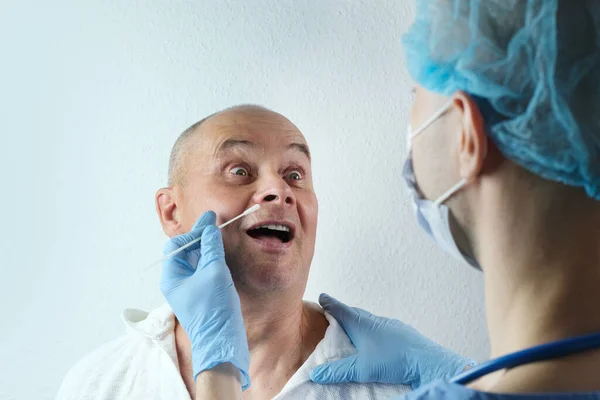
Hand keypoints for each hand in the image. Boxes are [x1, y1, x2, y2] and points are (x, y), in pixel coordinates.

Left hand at [160, 211, 249, 389]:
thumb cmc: (214, 309)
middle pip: (185, 252)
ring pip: (195, 261)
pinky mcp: (201, 295)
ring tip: (220, 237)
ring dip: (207, 248)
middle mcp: (177, 282)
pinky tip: (222, 255)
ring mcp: (189, 289)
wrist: (222, 341)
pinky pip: (203, 271)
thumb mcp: (214, 272)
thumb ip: (211, 247)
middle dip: (200, 238)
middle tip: (216, 224)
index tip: (211, 223)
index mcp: (172, 276)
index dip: (194, 232)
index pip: (177, 245)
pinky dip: (211, 260)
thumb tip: (209, 227)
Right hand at [310, 294, 473, 388]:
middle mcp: (376, 321)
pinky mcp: (403, 334)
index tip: (323, 297)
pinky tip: (378, 343)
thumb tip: (316, 373)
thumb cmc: (393, 360)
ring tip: (355, 331)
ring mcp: (391, 326)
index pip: (341, 310)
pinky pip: (384, 329)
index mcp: (362, 324)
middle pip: (356, 313)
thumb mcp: (361, 369)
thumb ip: (337, 371)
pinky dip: (376, 332)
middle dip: (345, 313)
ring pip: (371, 321)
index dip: (330, 304)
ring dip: (361, 323)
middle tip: (335, 315)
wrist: (427, 362)